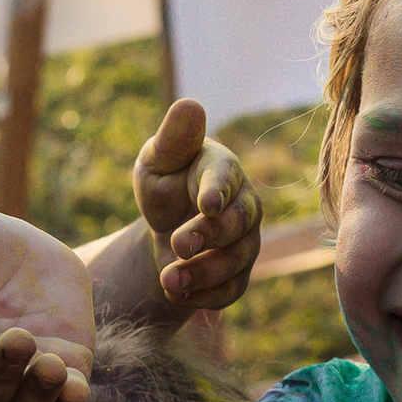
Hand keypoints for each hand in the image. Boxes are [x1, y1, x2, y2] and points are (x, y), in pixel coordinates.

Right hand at [0, 208, 93, 401]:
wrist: (9, 245)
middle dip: (2, 372)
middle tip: (19, 338)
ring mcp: (22, 367)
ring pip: (25, 400)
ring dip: (38, 392)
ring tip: (52, 366)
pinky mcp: (62, 360)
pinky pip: (66, 391)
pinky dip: (70, 395)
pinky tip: (75, 389)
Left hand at [132, 98, 259, 314]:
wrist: (165, 228)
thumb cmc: (165, 183)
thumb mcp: (158, 161)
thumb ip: (173, 139)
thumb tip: (189, 104)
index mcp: (222, 171)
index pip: (227, 178)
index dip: (218, 191)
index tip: (205, 204)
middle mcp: (243, 206)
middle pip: (239, 224)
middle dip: (209, 237)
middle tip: (177, 245)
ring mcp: (244, 243)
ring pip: (236, 262)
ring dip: (202, 274)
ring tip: (167, 280)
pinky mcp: (237, 275)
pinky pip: (230, 290)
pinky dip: (204, 297)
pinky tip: (175, 295)